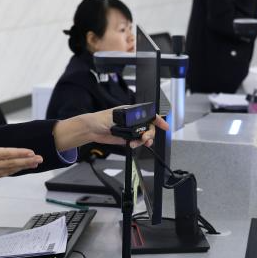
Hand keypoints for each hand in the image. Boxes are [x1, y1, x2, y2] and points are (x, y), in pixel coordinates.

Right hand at [0, 124, 41, 193]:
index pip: (4, 154)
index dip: (19, 153)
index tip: (31, 152)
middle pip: (10, 163)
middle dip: (26, 161)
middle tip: (40, 159)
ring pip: (7, 170)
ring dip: (21, 167)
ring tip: (33, 164)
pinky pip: (0, 175)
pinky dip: (11, 172)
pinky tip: (16, 170)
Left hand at [55, 108, 169, 150]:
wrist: (91, 130)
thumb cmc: (100, 119)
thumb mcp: (115, 117)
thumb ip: (128, 120)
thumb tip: (138, 122)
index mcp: (131, 112)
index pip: (149, 114)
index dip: (158, 120)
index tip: (165, 126)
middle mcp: (133, 121)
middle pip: (149, 127)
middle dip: (150, 133)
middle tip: (145, 138)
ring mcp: (130, 130)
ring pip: (144, 135)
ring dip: (144, 140)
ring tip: (139, 143)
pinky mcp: (127, 138)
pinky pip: (137, 142)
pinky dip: (138, 144)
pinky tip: (133, 145)